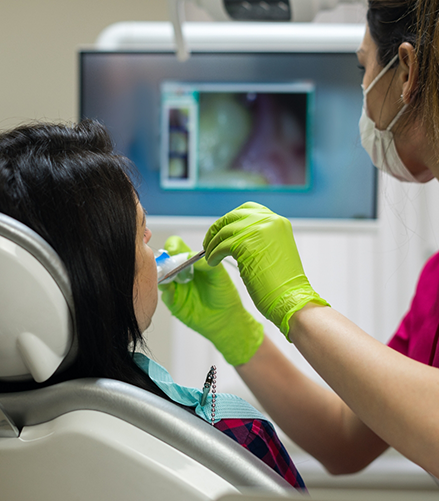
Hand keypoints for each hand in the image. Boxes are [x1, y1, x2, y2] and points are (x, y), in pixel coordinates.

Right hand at [159, 236, 263, 364]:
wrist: (226, 319)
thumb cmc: (224, 295)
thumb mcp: (219, 275)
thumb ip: (207, 264)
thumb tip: (191, 256)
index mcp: (191, 261)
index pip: (176, 247)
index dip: (173, 246)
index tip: (174, 249)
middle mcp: (180, 272)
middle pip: (164, 260)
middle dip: (164, 259)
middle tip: (169, 262)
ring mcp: (176, 287)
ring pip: (161, 276)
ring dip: (162, 274)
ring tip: (169, 275)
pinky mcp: (174, 302)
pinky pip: (164, 294)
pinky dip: (165, 290)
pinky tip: (170, 289)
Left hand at [203, 202, 328, 337]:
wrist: (291, 299)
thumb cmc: (283, 283)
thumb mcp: (274, 250)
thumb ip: (260, 238)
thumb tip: (236, 235)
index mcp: (278, 222)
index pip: (247, 210)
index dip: (231, 220)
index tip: (221, 229)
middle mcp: (270, 221)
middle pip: (233, 217)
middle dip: (217, 229)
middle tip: (209, 242)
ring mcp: (258, 231)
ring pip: (224, 231)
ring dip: (213, 244)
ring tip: (209, 255)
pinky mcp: (246, 244)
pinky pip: (221, 246)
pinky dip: (213, 254)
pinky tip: (212, 262)